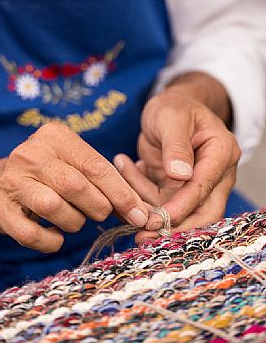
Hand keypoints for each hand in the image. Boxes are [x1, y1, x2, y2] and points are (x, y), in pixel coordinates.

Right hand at [0, 124, 148, 251]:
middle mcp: (30, 154)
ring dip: (74, 222)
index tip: (139, 214)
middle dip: (98, 207)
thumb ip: (105, 183)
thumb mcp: (76, 167)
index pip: (95, 166)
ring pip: (53, 208)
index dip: (121, 193)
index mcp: (55, 137)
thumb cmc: (50, 175)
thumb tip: (139, 212)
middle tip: (101, 214)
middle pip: (75, 186)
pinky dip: (51, 242)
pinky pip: (32, 234)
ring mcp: (11, 180)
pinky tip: (55, 235)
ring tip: (74, 220)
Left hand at [114, 73, 240, 241]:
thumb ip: (176, 144)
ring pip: (177, 211)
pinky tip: (126, 167)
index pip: (203, 188)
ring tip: (122, 184)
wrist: (168, 107)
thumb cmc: (174, 107)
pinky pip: (159, 200)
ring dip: (147, 206)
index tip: (157, 221)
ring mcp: (197, 183)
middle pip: (202, 212)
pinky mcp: (178, 188)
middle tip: (143, 236)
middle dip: (171, 225)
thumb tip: (181, 174)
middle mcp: (215, 173)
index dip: (181, 207)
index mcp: (221, 153)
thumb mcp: (171, 118)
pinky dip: (139, 191)